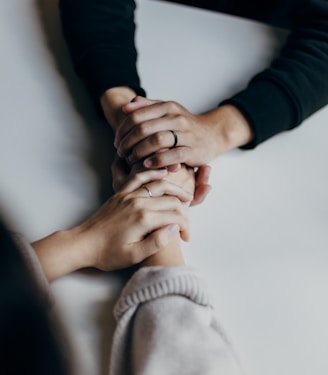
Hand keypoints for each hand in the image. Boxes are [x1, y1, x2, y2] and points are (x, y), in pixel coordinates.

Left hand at [33, 169, 191, 280]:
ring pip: (159, 185)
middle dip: (183, 210)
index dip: (185, 227)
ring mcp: (129, 195)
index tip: (186, 238)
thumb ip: (156, 243)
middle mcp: (138, 202)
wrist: (82, 244)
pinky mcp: (121, 193)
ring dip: (174, 189)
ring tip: (185, 196)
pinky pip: (139, 178)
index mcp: (144, 219)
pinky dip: (152, 173)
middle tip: (187, 221)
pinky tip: (162, 174)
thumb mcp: (133, 256)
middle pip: (170, 200)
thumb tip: (173, 229)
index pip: (175, 217)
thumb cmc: (107, 254)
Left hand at [114, 97, 252, 168]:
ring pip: (157, 140)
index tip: (117, 141)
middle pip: (144, 128)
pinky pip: (172, 155)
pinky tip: (147, 165)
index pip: (137, 116)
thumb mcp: (167, 111)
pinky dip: (157, 160)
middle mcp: (176, 118)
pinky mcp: (192, 151)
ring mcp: (186, 134)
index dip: (123, 129)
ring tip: (131, 159)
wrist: (212, 135)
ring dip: (139, 151)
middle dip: (128, 142)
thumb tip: (127, 106)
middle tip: (121, 152)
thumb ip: (147, 107)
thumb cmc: (184, 125)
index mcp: (167, 107)